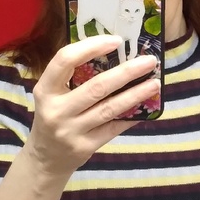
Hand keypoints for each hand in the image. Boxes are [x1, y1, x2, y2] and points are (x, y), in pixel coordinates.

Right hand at [26, 35, 159, 179]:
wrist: (45, 158)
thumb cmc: (53, 117)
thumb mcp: (51, 96)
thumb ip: (72, 77)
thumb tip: (113, 55)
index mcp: (45, 90)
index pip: (65, 60)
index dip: (91, 47)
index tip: (115, 40)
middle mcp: (56, 110)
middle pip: (96, 86)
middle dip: (126, 72)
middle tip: (149, 61)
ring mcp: (71, 130)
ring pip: (110, 108)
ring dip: (135, 94)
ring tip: (154, 83)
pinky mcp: (85, 147)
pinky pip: (114, 128)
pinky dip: (131, 116)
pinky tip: (146, 107)